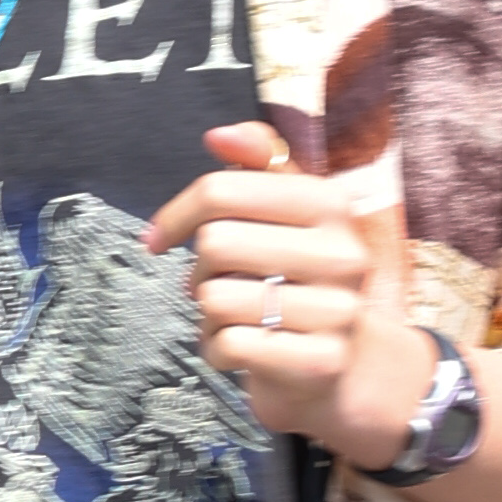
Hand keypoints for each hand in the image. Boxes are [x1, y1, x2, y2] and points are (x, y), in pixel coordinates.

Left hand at [145, 119, 433, 462]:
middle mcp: (343, 253)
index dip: (176, 215)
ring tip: (236, 318)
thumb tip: (219, 136)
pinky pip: (229, 346)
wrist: (343, 364)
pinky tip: (241, 349)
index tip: (157, 238)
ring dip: (208, 315)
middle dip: (199, 270)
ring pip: (216, 299)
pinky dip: (217, 350)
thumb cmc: (297, 278)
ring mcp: (338, 310)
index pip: (221, 192)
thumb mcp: (287, 211)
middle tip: (217, 284)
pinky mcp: (320, 361)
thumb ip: (258, 162)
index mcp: (331, 203)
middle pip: (214, 245)